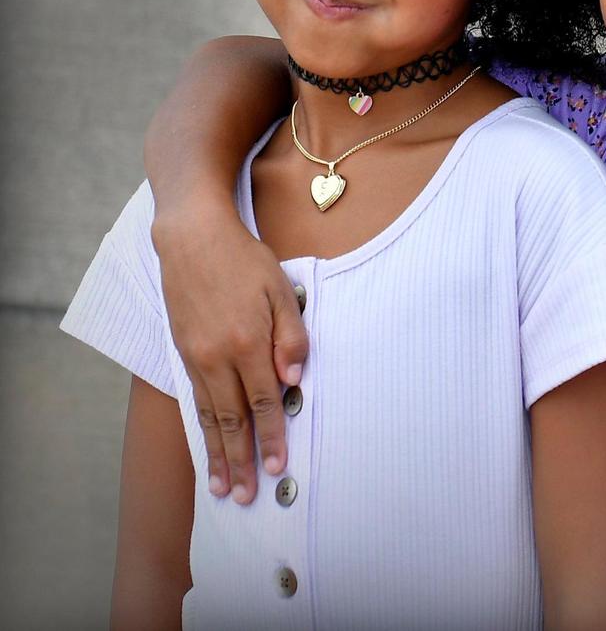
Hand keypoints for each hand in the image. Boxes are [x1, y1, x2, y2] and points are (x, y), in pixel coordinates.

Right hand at [151, 207, 307, 503]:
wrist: (192, 237)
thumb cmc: (243, 259)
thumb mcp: (280, 288)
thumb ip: (291, 336)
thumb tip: (294, 381)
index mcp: (247, 342)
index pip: (264, 402)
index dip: (273, 436)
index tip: (281, 467)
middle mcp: (217, 357)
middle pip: (233, 420)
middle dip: (242, 461)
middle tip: (248, 496)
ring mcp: (195, 357)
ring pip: (210, 416)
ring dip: (218, 455)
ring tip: (223, 487)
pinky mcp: (182, 352)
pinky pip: (195, 400)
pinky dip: (202, 428)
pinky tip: (207, 444)